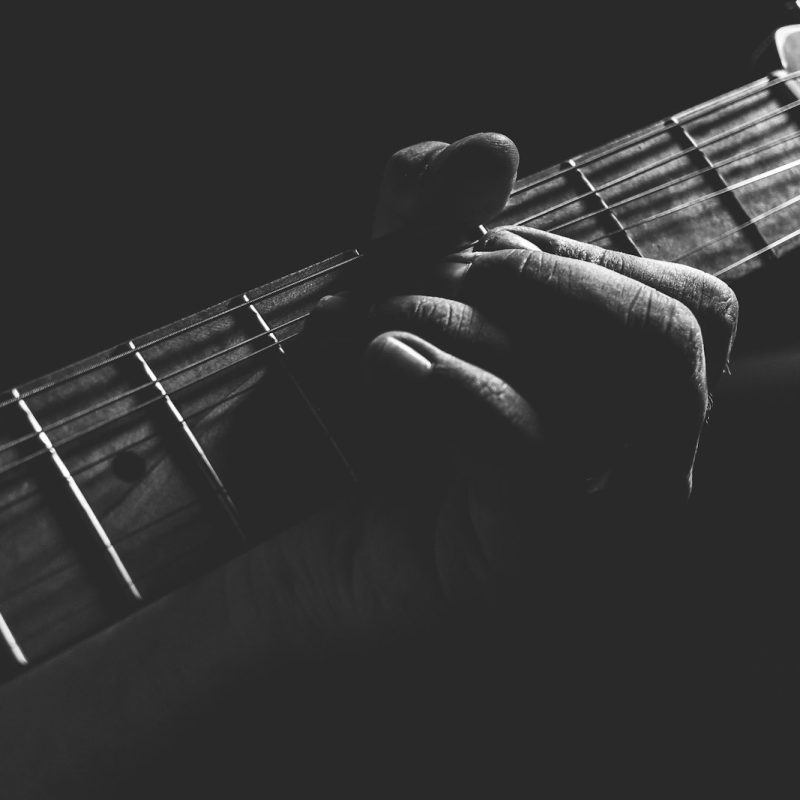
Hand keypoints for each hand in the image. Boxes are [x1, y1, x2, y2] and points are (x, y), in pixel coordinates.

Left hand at [301, 132, 738, 642]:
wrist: (265, 528)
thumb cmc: (333, 412)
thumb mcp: (384, 293)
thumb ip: (433, 220)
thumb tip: (490, 147)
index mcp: (614, 390)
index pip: (678, 298)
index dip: (565, 255)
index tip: (459, 256)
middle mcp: (626, 454)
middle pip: (673, 332)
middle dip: (540, 276)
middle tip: (426, 277)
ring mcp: (589, 515)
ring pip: (595, 386)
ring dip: (469, 322)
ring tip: (370, 329)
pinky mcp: (528, 558)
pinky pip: (536, 456)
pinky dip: (461, 386)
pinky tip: (385, 360)